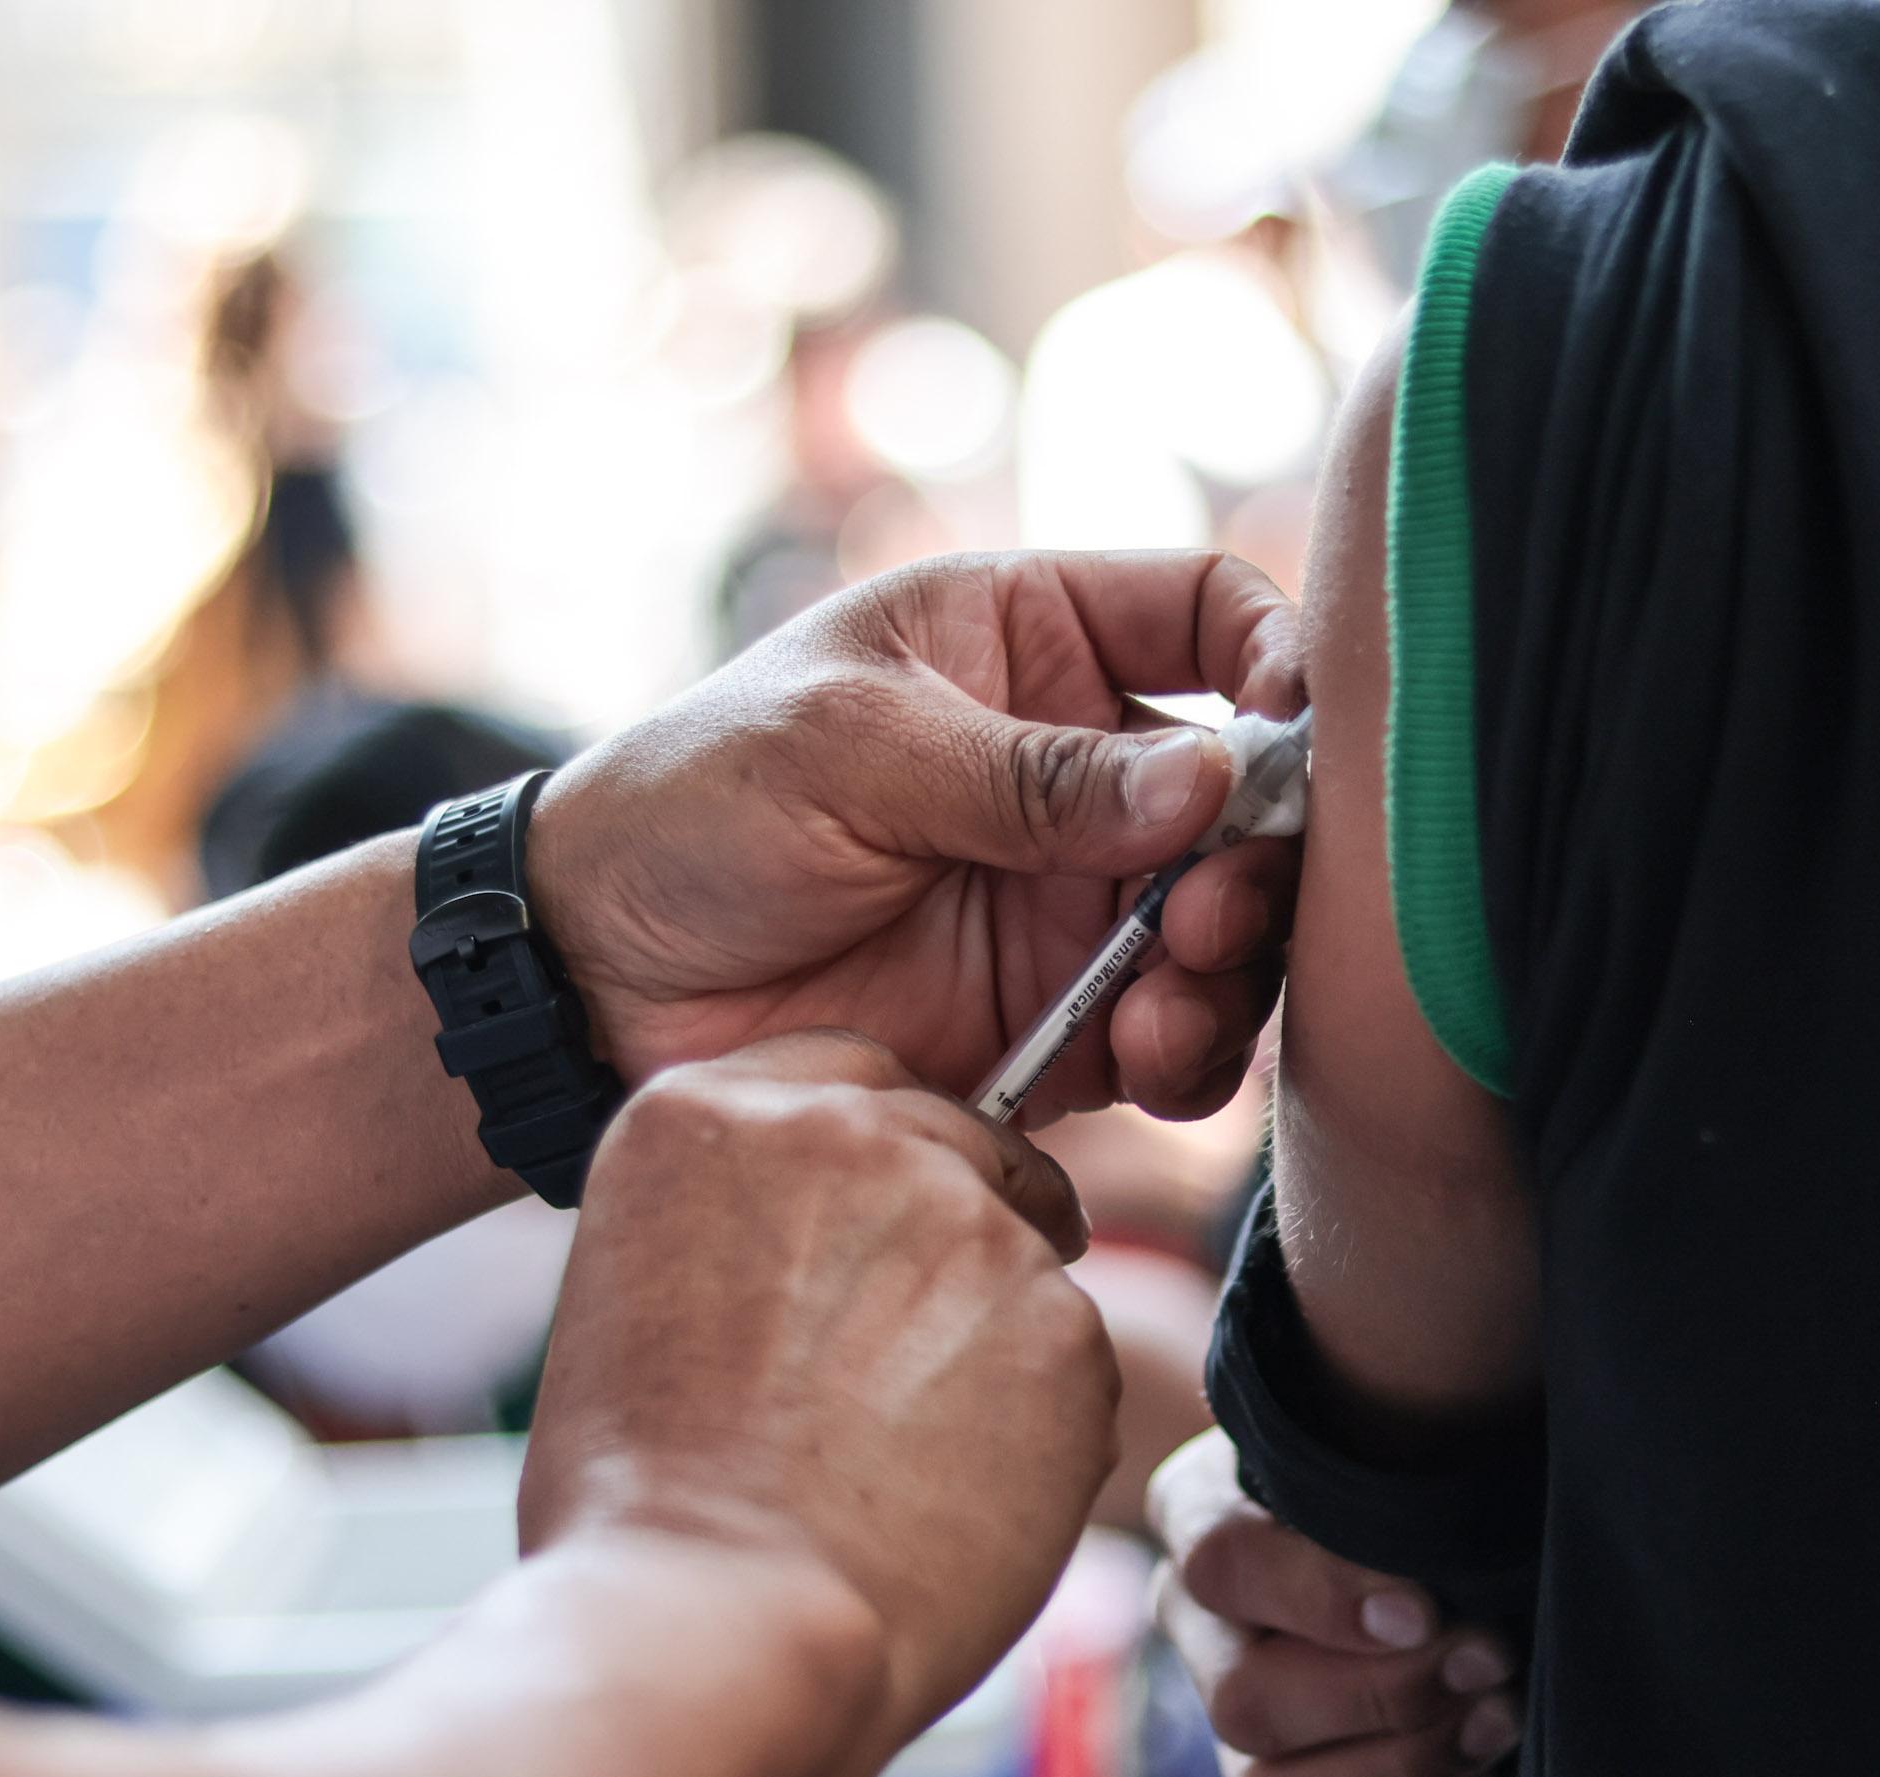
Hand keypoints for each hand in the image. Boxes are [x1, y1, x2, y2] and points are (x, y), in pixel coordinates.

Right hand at [518, 1031, 1122, 1735]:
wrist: (711, 1633)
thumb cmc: (641, 1509)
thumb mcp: (636, 1298)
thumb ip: (744, 1223)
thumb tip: (828, 1238)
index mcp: (706, 1111)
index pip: (844, 1077)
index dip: (871, 1158)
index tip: (864, 1231)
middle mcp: (844, 1128)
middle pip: (951, 1142)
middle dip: (947, 1234)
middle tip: (892, 1369)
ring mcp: (965, 1217)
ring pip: (1018, 1254)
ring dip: (987, 1338)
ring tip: (897, 1465)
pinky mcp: (1061, 1317)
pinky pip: (1069, 1357)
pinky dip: (1036, 1421)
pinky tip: (954, 1500)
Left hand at [532, 552, 1303, 1124]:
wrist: (591, 986)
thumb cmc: (692, 809)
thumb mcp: (846, 750)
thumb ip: (1027, 773)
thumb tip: (1209, 783)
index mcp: (1026, 643)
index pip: (1204, 613)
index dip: (1275, 657)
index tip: (1289, 731)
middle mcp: (1076, 768)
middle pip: (1250, 794)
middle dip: (1263, 857)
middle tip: (1212, 914)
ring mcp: (1074, 900)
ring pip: (1232, 930)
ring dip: (1235, 970)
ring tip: (1168, 1004)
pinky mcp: (1058, 1023)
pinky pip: (1172, 1040)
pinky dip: (1188, 1055)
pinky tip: (1143, 1059)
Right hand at [1148, 1429, 1522, 1776]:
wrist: (1431, 1508)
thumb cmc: (1407, 1448)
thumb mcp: (1388, 1425)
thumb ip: (1395, 1452)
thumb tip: (1439, 1567)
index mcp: (1199, 1515)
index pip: (1219, 1566)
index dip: (1322, 1600)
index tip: (1426, 1606)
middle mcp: (1198, 1629)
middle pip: (1246, 1705)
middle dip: (1386, 1695)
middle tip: (1493, 1656)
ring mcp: (1234, 1730)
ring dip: (1401, 1769)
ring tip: (1498, 1715)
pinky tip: (1481, 1769)